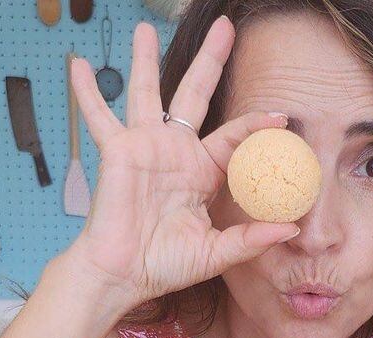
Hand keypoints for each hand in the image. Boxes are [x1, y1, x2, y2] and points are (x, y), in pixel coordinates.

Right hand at [67, 18, 298, 308]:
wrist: (124, 275)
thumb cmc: (164, 265)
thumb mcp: (216, 253)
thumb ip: (252, 239)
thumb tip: (293, 230)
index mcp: (202, 172)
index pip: (235, 137)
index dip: (257, 126)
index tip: (281, 118)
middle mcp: (175, 152)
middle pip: (196, 95)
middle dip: (211, 61)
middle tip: (226, 27)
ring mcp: (145, 147)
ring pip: (147, 93)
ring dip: (146, 61)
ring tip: (144, 29)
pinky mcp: (118, 152)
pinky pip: (99, 116)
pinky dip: (87, 92)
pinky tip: (78, 64)